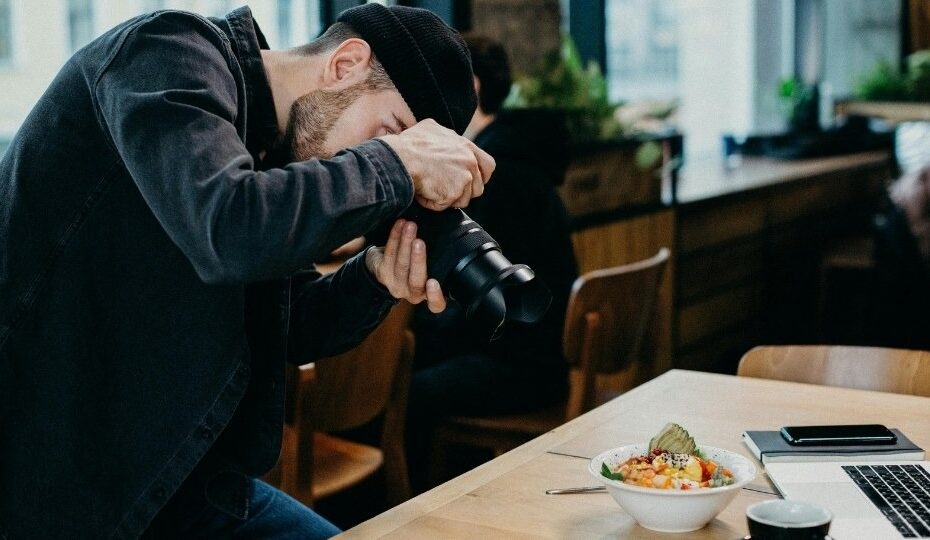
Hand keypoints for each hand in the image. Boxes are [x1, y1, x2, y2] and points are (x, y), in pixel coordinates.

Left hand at [365, 219, 445, 312]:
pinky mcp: (382, 273)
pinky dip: (394, 236)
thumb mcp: (432, 266)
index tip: (434, 282)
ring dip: (405, 242)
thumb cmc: (415, 263)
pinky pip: (389, 254)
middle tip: (420, 242)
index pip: (435, 304)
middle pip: (415, 281)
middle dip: (418, 260)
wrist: (385, 264)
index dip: (435, 296)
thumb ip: (440, 261)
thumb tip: (457, 235)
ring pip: (401, 265)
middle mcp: (412, 293)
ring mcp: (396, 285)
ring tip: (410, 226)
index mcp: (428, 294)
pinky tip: (400, 225)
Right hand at [380, 119, 495, 210]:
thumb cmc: (409, 144)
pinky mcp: (454, 192)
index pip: (488, 165)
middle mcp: (469, 161)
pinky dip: (434, 203)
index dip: (480, 177)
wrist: (400, 158)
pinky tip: (424, 192)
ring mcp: (464, 177)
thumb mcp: (430, 128)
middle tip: (446, 190)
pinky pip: (446, 206)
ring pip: (463, 199)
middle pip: (478, 187)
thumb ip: (444, 137)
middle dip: (464, 192)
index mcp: (466, 146)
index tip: (469, 181)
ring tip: (430, 188)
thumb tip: (441, 139)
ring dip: (447, 199)